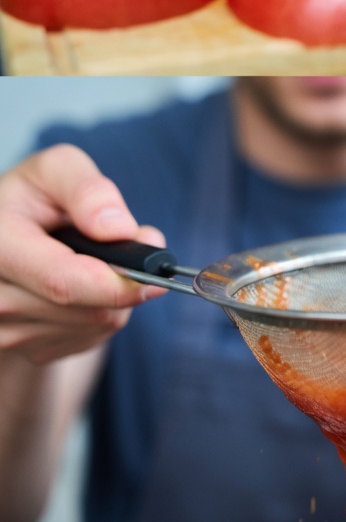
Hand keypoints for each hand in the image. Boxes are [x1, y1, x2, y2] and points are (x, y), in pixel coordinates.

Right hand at [0, 145, 166, 363]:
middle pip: (88, 308)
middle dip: (124, 280)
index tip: (155, 275)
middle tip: (128, 246)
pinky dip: (103, 311)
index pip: (62, 281)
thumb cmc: (35, 199)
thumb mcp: (56, 170)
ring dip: (115, 295)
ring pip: (97, 324)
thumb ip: (87, 190)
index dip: (116, 283)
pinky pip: (91, 337)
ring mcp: (7, 331)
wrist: (6, 239)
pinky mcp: (26, 350)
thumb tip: (118, 229)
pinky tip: (82, 286)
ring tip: (93, 262)